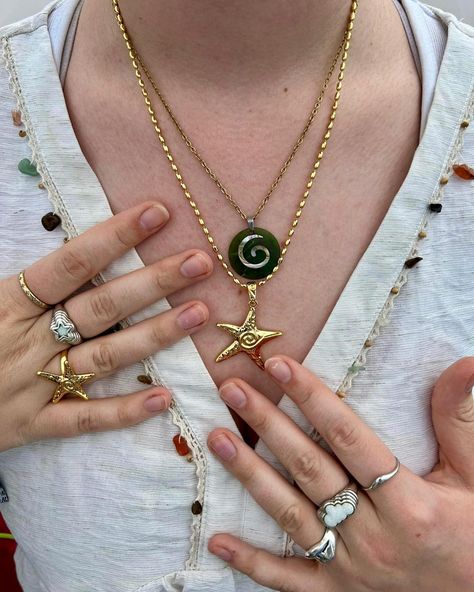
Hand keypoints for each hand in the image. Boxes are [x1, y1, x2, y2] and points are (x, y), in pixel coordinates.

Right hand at [0, 201, 212, 452]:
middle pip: (101, 307)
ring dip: (155, 336)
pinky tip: (165, 399)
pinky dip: (123, 412)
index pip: (70, 263)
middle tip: (200, 262)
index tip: (158, 213)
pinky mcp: (31, 427)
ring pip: (103, 358)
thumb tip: (56, 255)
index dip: (115, 237)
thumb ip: (18, 277)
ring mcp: (31, 387)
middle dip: (153, 282)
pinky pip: (83, 421)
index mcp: (5, 302)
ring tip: (199, 313)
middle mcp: (26, 341)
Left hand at [207, 355, 473, 590]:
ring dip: (250, 475)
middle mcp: (374, 536)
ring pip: (290, 515)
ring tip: (217, 438)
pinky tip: (218, 541)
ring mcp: (351, 569)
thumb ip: (460, 420)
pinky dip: (253, 562)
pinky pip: (288, 581)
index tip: (280, 364)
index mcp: (410, 504)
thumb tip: (465, 364)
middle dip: (269, 424)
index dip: (312, 397)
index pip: (349, 438)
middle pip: (310, 469)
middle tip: (234, 389)